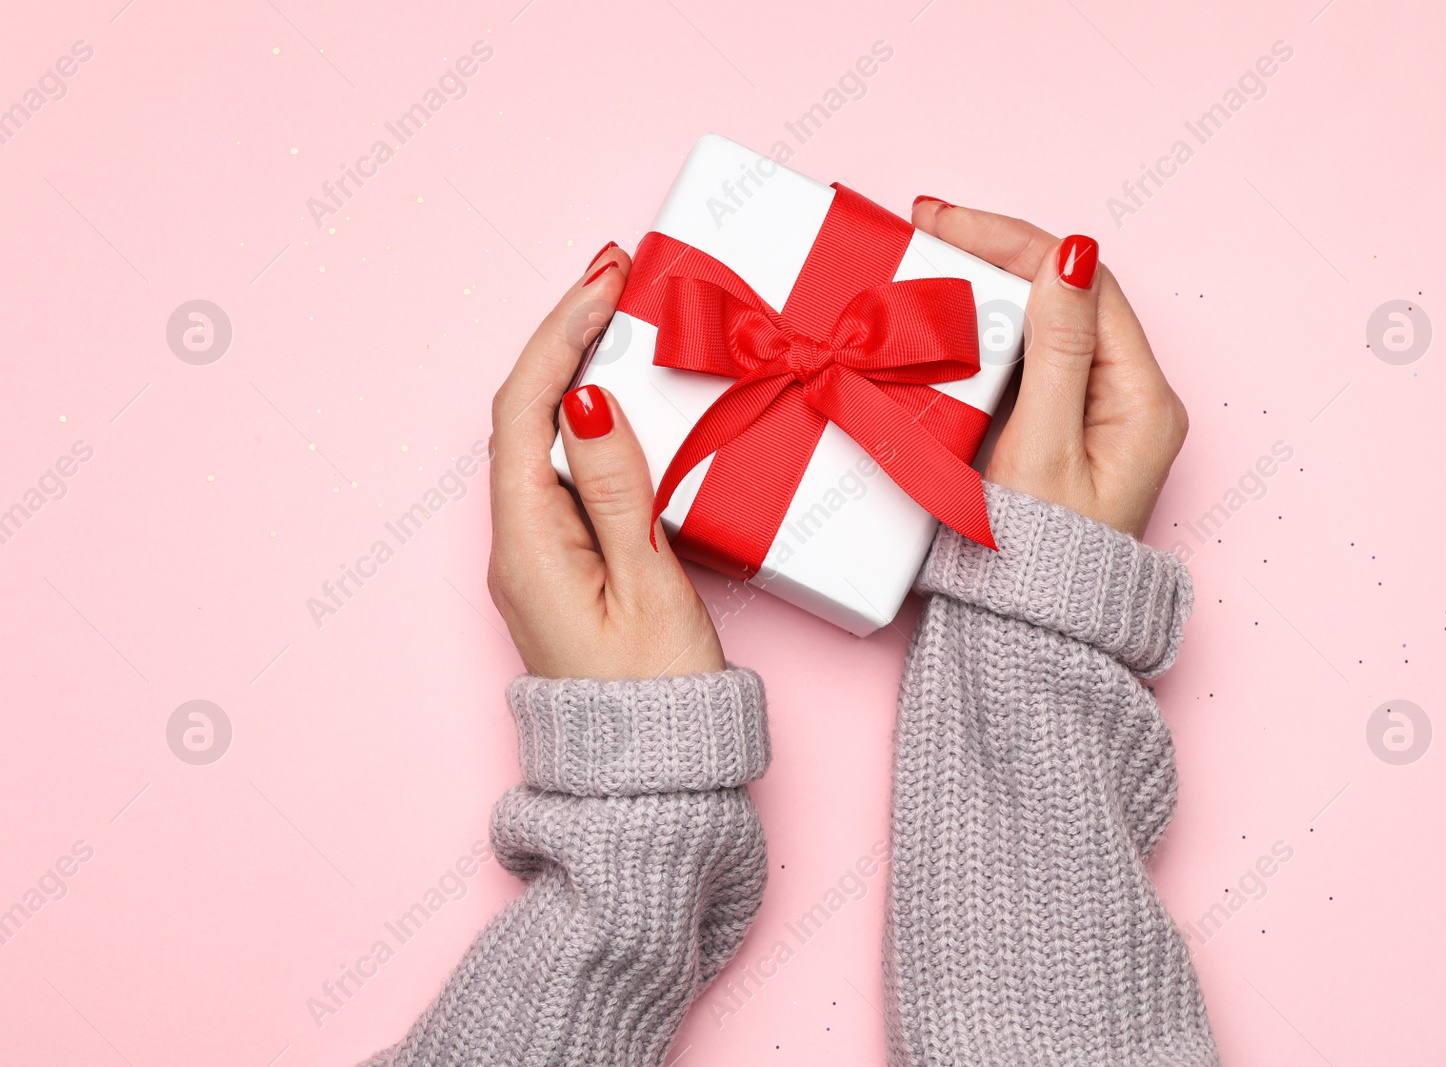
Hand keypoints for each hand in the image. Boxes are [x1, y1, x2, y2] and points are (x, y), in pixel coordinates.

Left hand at [486, 246, 724, 679]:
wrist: (649, 789)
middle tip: (614, 279)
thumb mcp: (649, 585)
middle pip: (522, 418)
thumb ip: (618, 488)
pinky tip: (620, 407)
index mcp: (526, 546)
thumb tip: (586, 399)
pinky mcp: (560, 574)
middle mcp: (514, 548)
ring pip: (541, 445)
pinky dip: (588, 427)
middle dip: (563, 340)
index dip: (560, 335)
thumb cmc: (658, 701)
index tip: (604, 280)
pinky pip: (562, 480)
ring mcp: (533, 562)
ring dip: (574, 376)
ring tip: (619, 320)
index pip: (524, 410)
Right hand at [910, 200, 1186, 539]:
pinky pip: (1031, 359)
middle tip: (926, 225)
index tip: (946, 221)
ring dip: (989, 285)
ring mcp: (1095, 415)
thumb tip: (1071, 256)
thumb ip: (1056, 351)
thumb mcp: (1042, 452)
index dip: (1016, 242)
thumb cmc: (1039, 564)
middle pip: (1067, 293)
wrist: (1030, 638)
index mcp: (1140, 400)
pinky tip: (950, 316)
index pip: (1084, 283)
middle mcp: (1128, 399)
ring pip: (1046, 321)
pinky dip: (989, 330)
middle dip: (997, 252)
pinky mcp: (1062, 432)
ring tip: (929, 257)